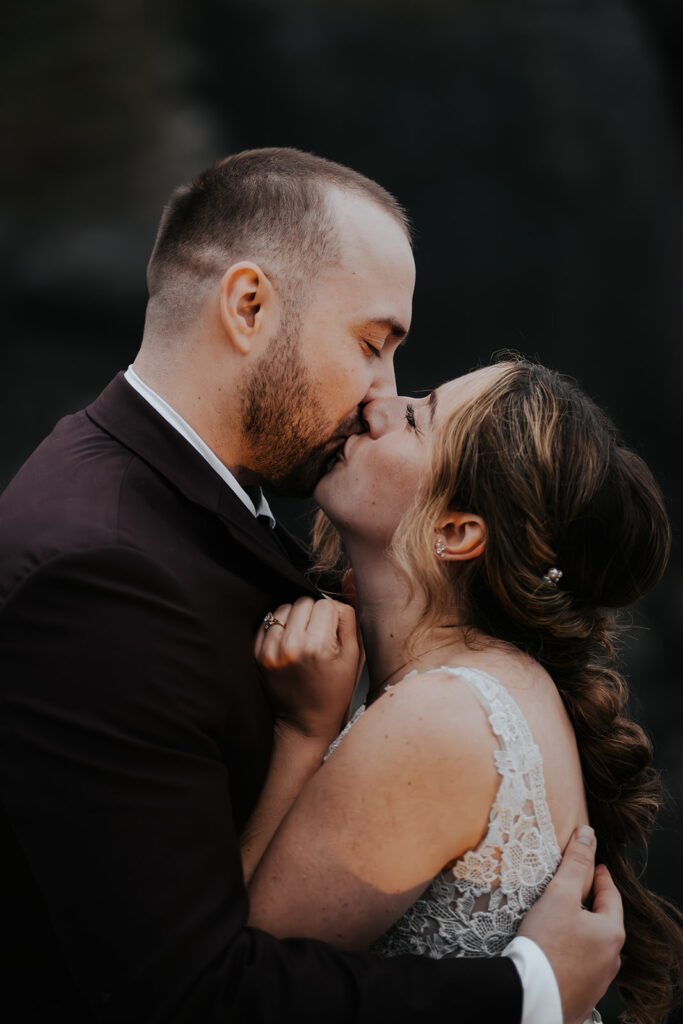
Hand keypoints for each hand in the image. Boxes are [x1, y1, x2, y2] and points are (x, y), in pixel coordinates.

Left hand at [254, 597, 358, 745]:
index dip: (334, 616)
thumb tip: (348, 582)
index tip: (334, 633)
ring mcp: (271, 651)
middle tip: (320, 636)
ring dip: (296, 618)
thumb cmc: (335, 692)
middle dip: (314, 614)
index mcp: (318, 648)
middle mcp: (291, 647)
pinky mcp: (258, 655)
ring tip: (304, 639)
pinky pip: (269, 622)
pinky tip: (290, 644)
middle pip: (304, 602)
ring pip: (285, 609)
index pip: (326, 605)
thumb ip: (350, 619)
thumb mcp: (354, 657)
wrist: (305, 724)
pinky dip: (280, 627)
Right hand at [519, 826, 624, 1023]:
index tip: (594, 864)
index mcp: (612, 933)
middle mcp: (611, 959)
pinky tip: (554, 948)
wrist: (530, 995)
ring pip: (591, 944)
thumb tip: (588, 834)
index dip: (600, 875)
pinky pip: (578, 964)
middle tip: (573, 887)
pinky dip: (570, 951)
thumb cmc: (547, 944)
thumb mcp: (560, 895)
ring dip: (579, 929)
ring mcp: (597, 980)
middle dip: (589, 902)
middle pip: (602, 920)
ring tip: (560, 917)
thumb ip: (575, 863)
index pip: (611, 894)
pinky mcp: (580, 994)